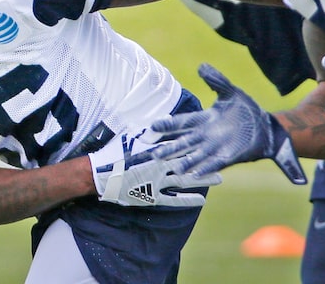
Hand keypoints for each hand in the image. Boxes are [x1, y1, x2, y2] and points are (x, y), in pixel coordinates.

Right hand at [88, 129, 220, 207]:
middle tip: (224, 156)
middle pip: (188, 160)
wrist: (100, 174)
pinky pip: (173, 199)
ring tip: (220, 178)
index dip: (195, 140)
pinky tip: (202, 200)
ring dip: (202, 178)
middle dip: (206, 158)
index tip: (210, 134)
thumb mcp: (132, 138)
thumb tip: (157, 125)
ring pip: (185, 179)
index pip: (179, 143)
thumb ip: (147, 134)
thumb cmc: (115, 154)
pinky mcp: (152, 195)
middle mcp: (159, 164)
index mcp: (155, 148)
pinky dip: (187, 199)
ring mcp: (157, 180)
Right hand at [149, 64, 306, 183]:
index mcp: (204, 119)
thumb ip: (216, 80)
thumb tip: (201, 66)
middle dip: (170, 148)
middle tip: (154, 153)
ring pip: (196, 156)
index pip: (182, 122)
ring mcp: (216, 148)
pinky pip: (215, 164)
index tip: (152, 126)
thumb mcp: (230, 92)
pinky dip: (206, 168)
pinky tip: (197, 173)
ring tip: (174, 167)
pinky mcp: (228, 157)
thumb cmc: (244, 109)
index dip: (168, 125)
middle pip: (184, 142)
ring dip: (185, 161)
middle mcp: (206, 135)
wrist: (265, 127)